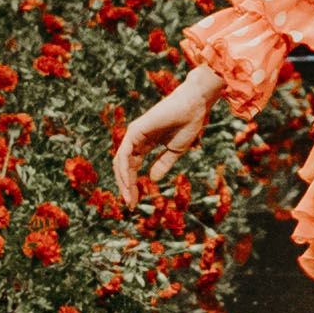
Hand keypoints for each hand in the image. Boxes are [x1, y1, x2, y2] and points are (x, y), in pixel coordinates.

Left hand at [115, 72, 217, 204]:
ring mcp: (134, 134)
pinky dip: (124, 171)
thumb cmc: (188, 124)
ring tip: (129, 199)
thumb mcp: (174, 151)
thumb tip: (151, 180)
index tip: (135, 202)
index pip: (131, 167)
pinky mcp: (135, 131)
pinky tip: (129, 184)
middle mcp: (136, 139)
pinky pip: (124, 155)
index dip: (132, 185)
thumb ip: (162, 164)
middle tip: (130, 205)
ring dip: (123, 182)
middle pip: (123, 167)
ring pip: (120, 162)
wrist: (194, 107)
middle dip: (125, 187)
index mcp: (144, 144)